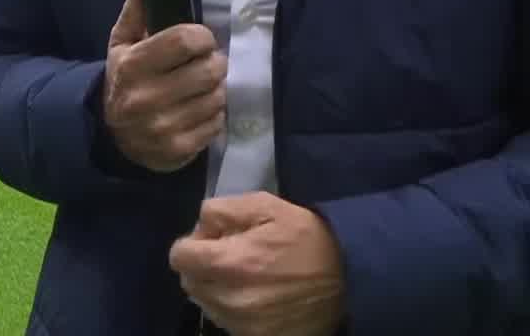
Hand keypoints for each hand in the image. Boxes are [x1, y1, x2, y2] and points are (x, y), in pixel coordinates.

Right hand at [101, 0, 226, 172]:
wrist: (113, 136)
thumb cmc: (124, 80)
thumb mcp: (122, 44)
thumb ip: (137, 11)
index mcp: (132, 65)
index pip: (185, 40)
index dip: (201, 37)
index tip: (200, 40)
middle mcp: (146, 97)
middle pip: (209, 70)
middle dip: (214, 62)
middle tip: (205, 63)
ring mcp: (163, 127)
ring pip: (217, 97)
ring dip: (216, 89)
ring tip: (202, 87)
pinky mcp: (179, 150)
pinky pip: (217, 124)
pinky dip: (214, 115)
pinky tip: (198, 110)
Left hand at [170, 192, 345, 335]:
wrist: (350, 278)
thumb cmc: (307, 237)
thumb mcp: (266, 205)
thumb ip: (223, 209)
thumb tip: (201, 225)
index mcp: (229, 262)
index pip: (179, 257)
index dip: (193, 242)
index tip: (215, 239)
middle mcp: (230, 299)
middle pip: (189, 281)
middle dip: (202, 265)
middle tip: (231, 254)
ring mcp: (243, 324)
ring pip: (207, 303)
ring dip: (216, 287)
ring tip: (246, 275)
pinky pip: (227, 321)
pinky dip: (233, 308)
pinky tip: (256, 294)